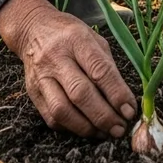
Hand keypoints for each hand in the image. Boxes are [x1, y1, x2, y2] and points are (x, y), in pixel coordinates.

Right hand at [0, 0, 135, 137]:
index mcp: (77, 40)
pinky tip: (86, 127)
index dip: (117, 94)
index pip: (100, 71)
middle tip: (120, 129)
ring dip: (87, 127)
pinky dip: (71, 127)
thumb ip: (108, 68)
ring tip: (104, 133)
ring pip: (62, 110)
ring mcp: (41, 76)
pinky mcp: (33, 92)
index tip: (129, 111)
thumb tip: (124, 101)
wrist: (34, 29)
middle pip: (80, 94)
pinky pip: (52, 117)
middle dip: (104, 116)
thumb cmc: (71, 35)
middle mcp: (56, 58)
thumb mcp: (95, 40)